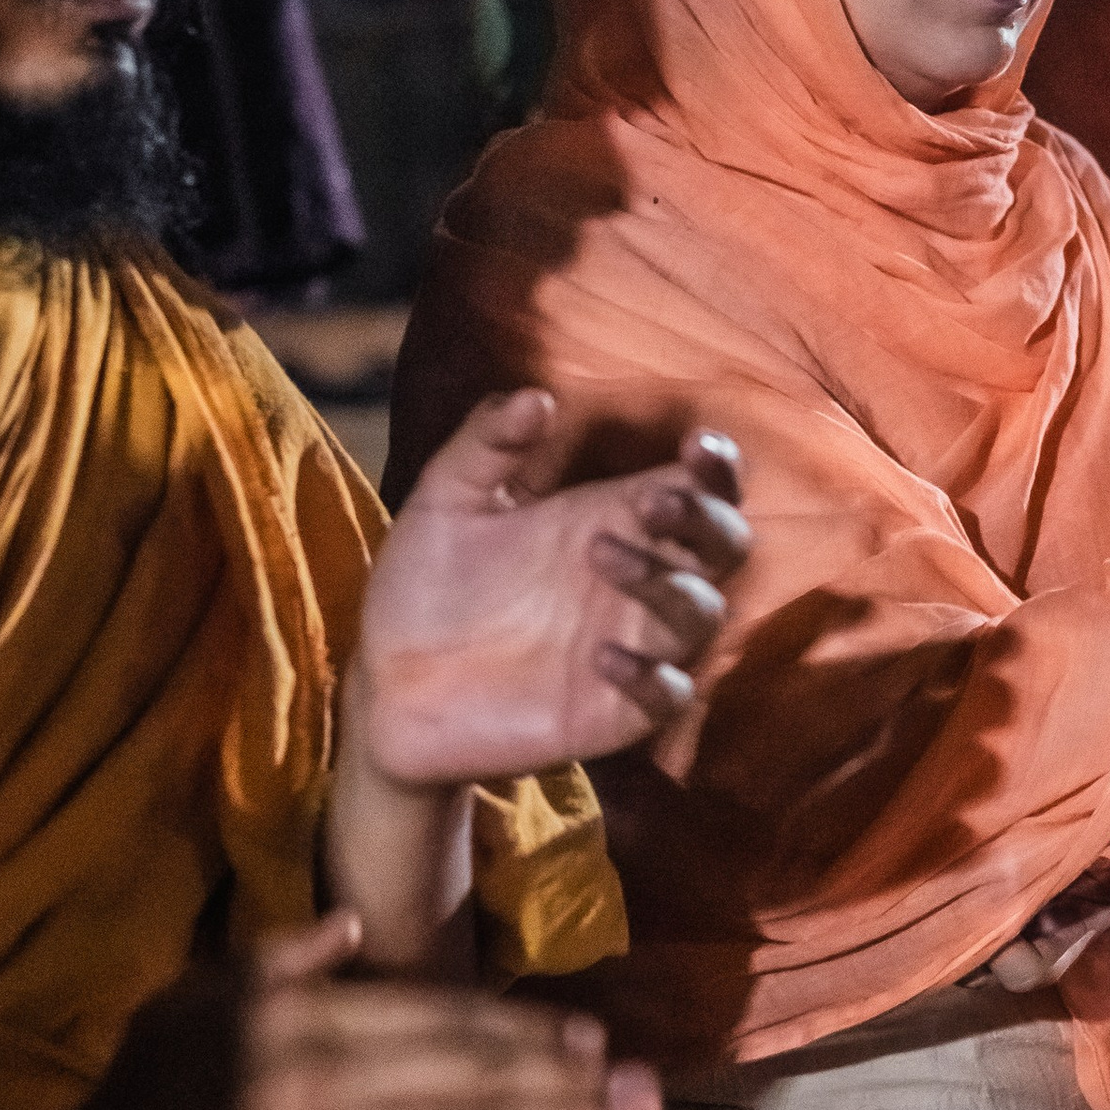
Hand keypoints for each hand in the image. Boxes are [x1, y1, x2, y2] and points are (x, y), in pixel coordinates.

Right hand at [37, 916, 660, 1109]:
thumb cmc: (138, 1105)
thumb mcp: (195, 1003)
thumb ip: (279, 959)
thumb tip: (349, 923)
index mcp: (295, 1017)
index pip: (431, 1018)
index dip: (517, 1030)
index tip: (590, 1038)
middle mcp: (312, 1076)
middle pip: (463, 1075)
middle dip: (563, 1081)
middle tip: (647, 1088)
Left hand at [347, 398, 748, 793]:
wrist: (386, 685)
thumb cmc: (425, 584)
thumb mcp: (446, 499)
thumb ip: (486, 442)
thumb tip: (536, 397)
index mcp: (611, 521)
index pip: (697, 489)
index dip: (716, 468)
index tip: (696, 445)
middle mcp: (636, 583)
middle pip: (724, 547)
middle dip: (707, 518)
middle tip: (651, 504)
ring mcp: (632, 647)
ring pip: (704, 615)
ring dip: (671, 584)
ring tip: (601, 556)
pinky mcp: (616, 712)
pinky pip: (668, 697)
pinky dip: (653, 677)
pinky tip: (600, 658)